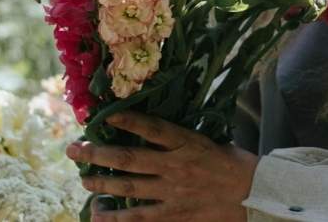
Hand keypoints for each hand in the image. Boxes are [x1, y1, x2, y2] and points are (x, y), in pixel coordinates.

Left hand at [66, 111, 259, 221]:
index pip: (152, 128)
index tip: (105, 115)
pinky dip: (115, 217)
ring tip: (82, 179)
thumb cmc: (231, 163)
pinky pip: (138, 217)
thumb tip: (148, 127)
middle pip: (129, 158)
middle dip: (97, 153)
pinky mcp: (174, 214)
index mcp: (187, 142)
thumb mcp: (208, 140)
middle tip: (74, 149)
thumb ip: (178, 136)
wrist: (254, 195)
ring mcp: (173, 192)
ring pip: (128, 187)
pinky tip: (97, 213)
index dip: (127, 120)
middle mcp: (176, 166)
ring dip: (100, 183)